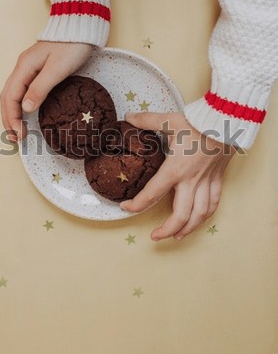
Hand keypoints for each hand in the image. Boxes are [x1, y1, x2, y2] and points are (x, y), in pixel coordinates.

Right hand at [0, 41, 92, 140]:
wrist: (81, 28)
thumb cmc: (72, 46)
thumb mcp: (57, 69)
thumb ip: (40, 88)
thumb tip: (25, 109)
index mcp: (24, 68)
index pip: (10, 98)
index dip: (12, 118)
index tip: (18, 135)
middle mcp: (22, 68)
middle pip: (8, 97)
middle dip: (8, 119)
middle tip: (15, 139)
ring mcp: (29, 68)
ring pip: (14, 94)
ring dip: (13, 113)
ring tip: (17, 130)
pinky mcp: (38, 70)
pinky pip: (23, 90)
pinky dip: (21, 105)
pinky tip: (27, 114)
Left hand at [120, 112, 235, 240]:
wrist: (227, 120)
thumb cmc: (198, 121)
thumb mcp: (169, 120)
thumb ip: (146, 120)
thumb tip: (128, 117)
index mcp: (175, 168)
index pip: (152, 194)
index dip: (136, 205)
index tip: (126, 208)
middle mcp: (191, 180)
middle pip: (180, 215)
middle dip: (166, 230)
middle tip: (154, 236)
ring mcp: (206, 181)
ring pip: (200, 214)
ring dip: (188, 229)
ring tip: (177, 236)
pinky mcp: (218, 179)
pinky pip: (214, 202)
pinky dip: (206, 214)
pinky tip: (199, 219)